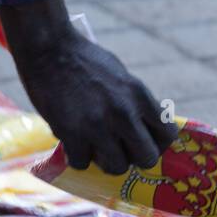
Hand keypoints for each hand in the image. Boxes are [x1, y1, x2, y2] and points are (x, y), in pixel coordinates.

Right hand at [0, 0, 176, 173]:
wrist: (49, 48)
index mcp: (139, 95)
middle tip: (120, 150)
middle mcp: (124, 113)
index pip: (168, 134)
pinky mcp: (72, 134)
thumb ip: (134, 102)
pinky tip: (74, 144)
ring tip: (95, 148)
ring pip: (116, 167)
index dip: (158, 144)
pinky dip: (77, 157)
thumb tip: (142, 128)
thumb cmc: (84, 59)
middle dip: (134, 158)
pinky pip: (82, 164)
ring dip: (105, 161)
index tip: (144, 142)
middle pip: (147, 158)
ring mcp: (98, 126)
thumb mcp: (121, 76)